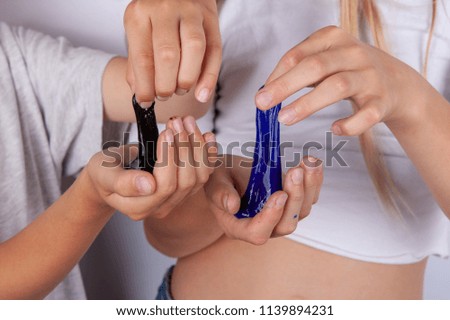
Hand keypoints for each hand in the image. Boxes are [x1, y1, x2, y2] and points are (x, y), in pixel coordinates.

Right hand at [86, 116, 215, 219]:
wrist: (111, 174)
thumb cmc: (105, 171)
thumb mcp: (104, 173)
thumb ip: (122, 182)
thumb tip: (149, 185)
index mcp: (139, 208)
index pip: (164, 186)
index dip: (169, 158)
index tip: (166, 131)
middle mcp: (161, 208)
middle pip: (186, 182)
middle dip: (184, 147)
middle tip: (177, 121)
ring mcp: (176, 200)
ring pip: (199, 177)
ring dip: (197, 147)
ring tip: (187, 121)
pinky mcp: (186, 189)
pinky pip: (204, 174)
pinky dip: (209, 154)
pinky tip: (208, 136)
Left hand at [124, 0, 221, 106]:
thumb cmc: (156, 12)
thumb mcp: (139, 30)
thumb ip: (138, 61)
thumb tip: (141, 93)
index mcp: (139, 15)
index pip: (142, 58)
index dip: (145, 86)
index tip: (145, 102)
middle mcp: (165, 10)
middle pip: (168, 55)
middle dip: (166, 85)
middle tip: (164, 96)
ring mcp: (190, 12)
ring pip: (194, 50)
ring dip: (187, 79)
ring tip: (180, 90)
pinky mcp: (210, 17)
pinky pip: (214, 49)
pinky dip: (209, 76)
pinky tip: (202, 92)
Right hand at [205, 155, 322, 244]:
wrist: (229, 173)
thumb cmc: (219, 180)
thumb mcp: (214, 183)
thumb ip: (220, 194)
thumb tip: (232, 205)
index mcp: (239, 227)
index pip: (258, 233)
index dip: (270, 217)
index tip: (279, 194)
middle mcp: (263, 226)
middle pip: (286, 224)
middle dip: (294, 197)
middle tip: (295, 171)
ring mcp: (280, 216)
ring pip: (302, 211)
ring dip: (308, 187)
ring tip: (308, 162)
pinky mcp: (292, 204)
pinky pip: (309, 198)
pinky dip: (314, 181)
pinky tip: (312, 163)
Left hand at [255, 26, 431, 134]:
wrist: (397, 82)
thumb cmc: (350, 70)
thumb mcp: (325, 61)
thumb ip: (298, 71)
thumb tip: (266, 91)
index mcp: (333, 39)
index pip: (298, 55)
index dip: (276, 76)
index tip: (260, 96)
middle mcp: (353, 54)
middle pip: (315, 66)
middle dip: (285, 85)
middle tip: (262, 104)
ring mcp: (370, 77)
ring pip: (337, 86)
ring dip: (308, 104)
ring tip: (285, 118)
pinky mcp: (383, 101)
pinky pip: (367, 114)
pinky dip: (351, 123)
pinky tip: (335, 129)